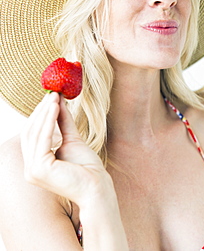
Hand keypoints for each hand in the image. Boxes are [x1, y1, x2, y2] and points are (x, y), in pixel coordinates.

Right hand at [21, 92, 112, 210]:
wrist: (97, 186)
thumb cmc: (86, 167)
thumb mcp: (71, 138)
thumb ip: (62, 121)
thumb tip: (57, 100)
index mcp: (35, 163)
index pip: (32, 134)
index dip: (39, 114)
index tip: (50, 97)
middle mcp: (30, 168)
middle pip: (30, 132)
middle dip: (41, 111)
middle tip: (52, 94)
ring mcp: (32, 170)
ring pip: (35, 133)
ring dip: (45, 112)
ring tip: (55, 97)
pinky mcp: (39, 169)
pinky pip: (43, 138)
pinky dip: (49, 120)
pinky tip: (56, 107)